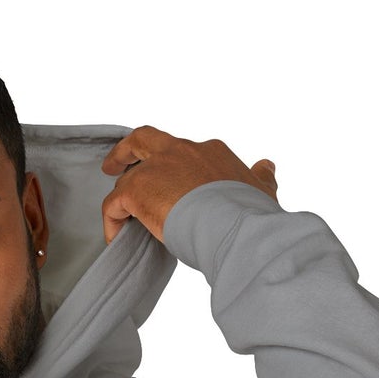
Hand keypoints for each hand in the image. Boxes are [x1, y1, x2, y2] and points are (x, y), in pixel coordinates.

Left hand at [100, 126, 278, 244]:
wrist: (233, 225)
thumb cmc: (249, 213)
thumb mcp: (261, 189)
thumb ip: (261, 177)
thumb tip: (266, 166)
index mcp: (209, 152)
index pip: (182, 152)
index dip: (171, 165)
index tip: (167, 179)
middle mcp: (181, 152)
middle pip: (144, 140)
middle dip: (126, 151)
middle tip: (114, 166)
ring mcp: (156, 168)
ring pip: (128, 179)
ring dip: (123, 199)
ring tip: (123, 224)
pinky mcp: (136, 190)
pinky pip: (114, 204)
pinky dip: (112, 220)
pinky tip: (116, 237)